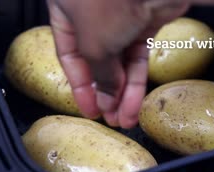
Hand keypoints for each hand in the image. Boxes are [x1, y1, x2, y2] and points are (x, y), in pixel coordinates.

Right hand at [47, 0, 188, 127]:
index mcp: (67, 11)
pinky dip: (137, 80)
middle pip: (97, 61)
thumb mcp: (94, 44)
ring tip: (124, 118)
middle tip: (109, 117)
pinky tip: (135, 102)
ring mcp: (120, 18)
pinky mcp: (145, 22)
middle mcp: (93, 14)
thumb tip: (106, 99)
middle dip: (104, 93)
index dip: (79, 86)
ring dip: (123, 92)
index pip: (69, 55)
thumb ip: (100, 74)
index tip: (88, 109)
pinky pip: (137, 56)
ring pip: (120, 62)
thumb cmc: (109, 0)